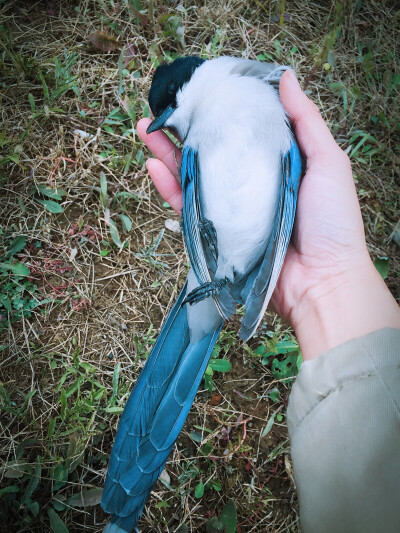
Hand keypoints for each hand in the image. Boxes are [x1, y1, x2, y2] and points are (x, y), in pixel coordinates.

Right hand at [137, 71, 399, 358]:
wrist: (321, 281)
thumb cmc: (332, 222)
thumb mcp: (328, 162)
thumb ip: (306, 121)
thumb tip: (286, 77)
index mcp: (276, 164)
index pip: (244, 131)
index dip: (223, 111)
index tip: (203, 91)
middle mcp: (250, 184)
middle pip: (212, 151)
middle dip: (185, 129)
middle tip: (162, 108)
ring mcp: (232, 209)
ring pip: (193, 176)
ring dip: (167, 152)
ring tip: (145, 129)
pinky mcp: (217, 234)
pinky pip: (188, 207)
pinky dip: (169, 186)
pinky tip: (154, 165)